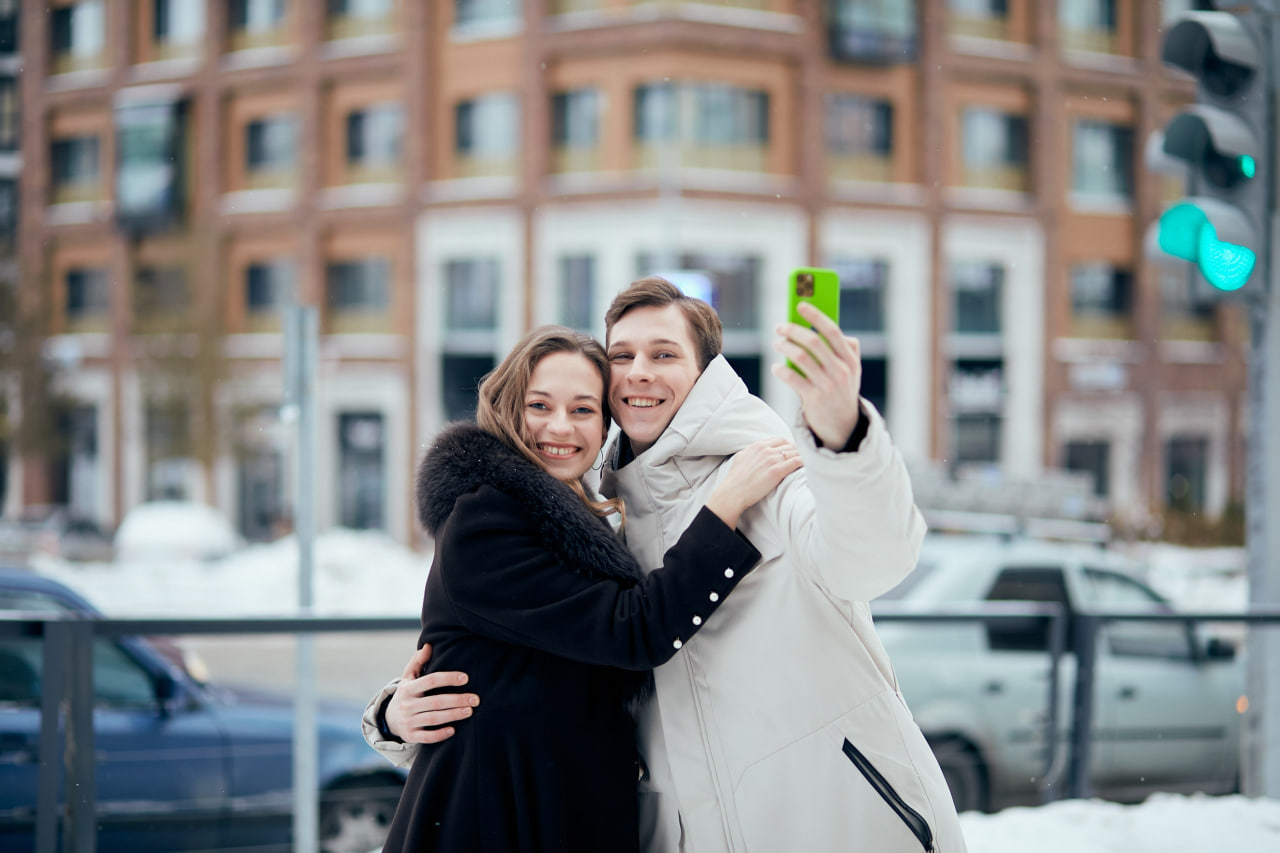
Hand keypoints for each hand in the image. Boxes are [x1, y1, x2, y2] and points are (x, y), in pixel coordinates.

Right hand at [384, 643, 479, 743]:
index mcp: (408, 688)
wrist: (389, 720)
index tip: (465, 678)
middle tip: (475, 699)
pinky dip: (440, 734)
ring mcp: (408, 721)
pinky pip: (427, 737)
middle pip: (436, 702)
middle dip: (457, 700)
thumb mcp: (408, 677)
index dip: (448, 678)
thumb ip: (417, 661)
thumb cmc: (406, 694)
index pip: (430, 681)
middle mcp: (407, 705)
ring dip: (453, 715)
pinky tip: (453, 730)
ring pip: (433, 719)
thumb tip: (428, 645)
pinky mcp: (411, 736)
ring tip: (470, 711)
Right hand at [705, 437, 802, 528]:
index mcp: (758, 446)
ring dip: (803, 456)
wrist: (734, 492)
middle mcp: (766, 450)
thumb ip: (751, 451)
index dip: (788, 445)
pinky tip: (809, 466)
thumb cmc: (736, 479)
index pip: (779, 440)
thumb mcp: (741, 458)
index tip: (793, 451)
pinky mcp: (778, 471)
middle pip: (789, 445)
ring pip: (795, 452)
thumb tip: (755, 450)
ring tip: (809, 461)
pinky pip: (797, 462)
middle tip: (803, 457)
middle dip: (797, 450)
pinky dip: (804, 462)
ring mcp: (772, 459)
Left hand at [771, 302, 862, 447]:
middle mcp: (841, 371)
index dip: (815, 315)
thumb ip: (843, 348)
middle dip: (793, 330)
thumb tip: (819, 325)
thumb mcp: (850, 369)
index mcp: (851, 360)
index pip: (832, 331)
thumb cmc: (841, 390)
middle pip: (814, 342)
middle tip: (779, 327)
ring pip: (801, 358)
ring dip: (785, 347)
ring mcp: (828, 385)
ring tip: (777, 344)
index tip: (800, 305)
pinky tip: (776, 368)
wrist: (843, 425)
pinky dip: (781, 370)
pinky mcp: (814, 399)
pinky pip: (792, 378)